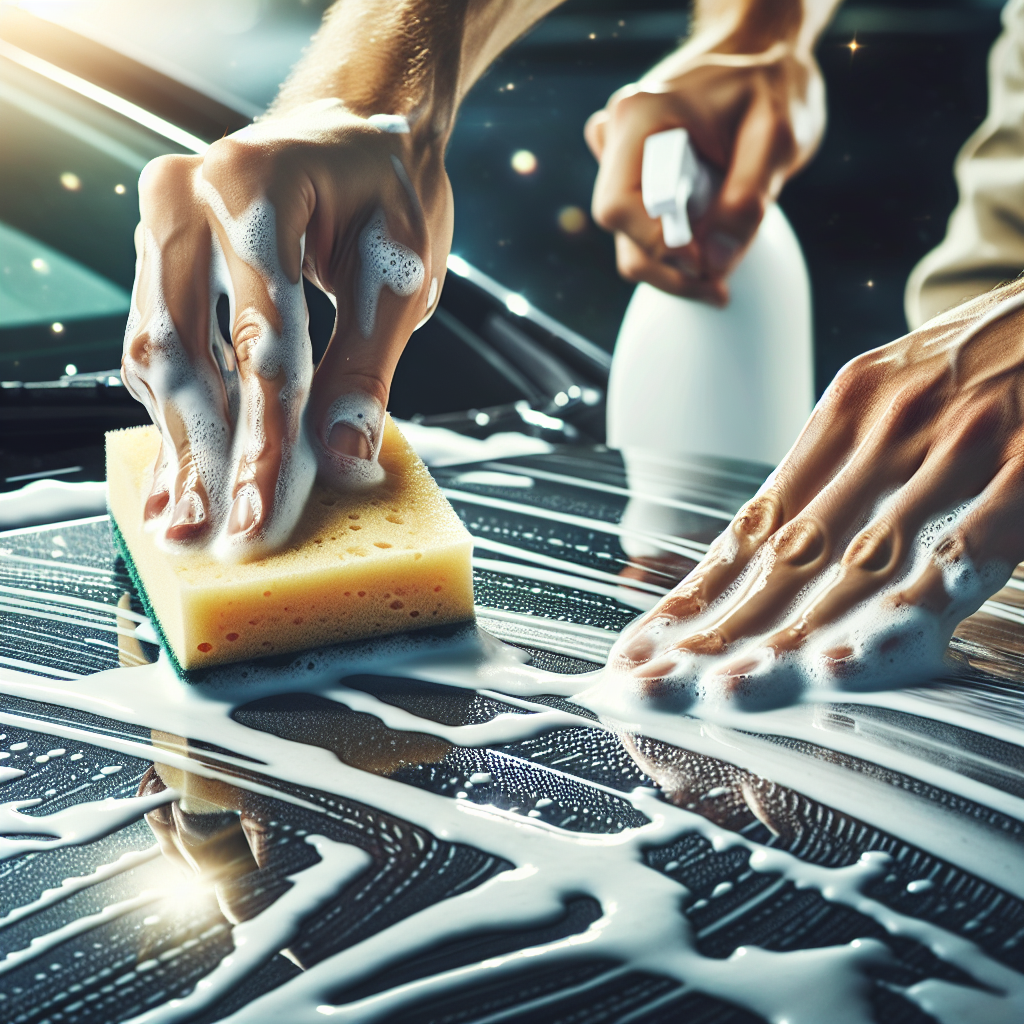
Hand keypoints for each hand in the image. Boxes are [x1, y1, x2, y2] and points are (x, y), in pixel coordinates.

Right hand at [121, 100, 451, 559]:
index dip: (262, 441)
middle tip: (207, 532)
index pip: (260, 343)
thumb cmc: (386, 193)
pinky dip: (175, 410)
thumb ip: (366, 371)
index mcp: (254, 188)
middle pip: (187, 353)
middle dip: (203, 456)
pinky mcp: (159, 253)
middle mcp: (186, 197)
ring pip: (159, 355)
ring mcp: (160, 221)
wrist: (358, 135)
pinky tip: (179, 469)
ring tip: (186, 518)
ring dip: (178, 443)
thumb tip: (340, 462)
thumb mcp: (396, 279)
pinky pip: (159, 342)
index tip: (260, 512)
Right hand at [585, 37, 823, 304]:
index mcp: (640, 118)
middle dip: (668, 267)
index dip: (658, 245)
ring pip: (629, 241)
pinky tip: (710, 249)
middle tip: (719, 284)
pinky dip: (673, 253)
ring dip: (672, 268)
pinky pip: (641, 233)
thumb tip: (715, 262)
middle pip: (620, 232)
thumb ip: (749, 198)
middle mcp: (618, 139)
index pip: (620, 207)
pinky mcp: (636, 180)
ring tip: (721, 272)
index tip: (706, 261)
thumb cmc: (772, 85)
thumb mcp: (778, 136)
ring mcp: (623, 162)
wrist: (762, 56)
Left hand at [609, 284, 1023, 704]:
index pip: (758, 521)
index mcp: (848, 409)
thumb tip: (773, 541)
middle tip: (665, 681)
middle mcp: (886, 426)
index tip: (655, 640)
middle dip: (727, 627)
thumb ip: (840, 462)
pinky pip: (962, 549)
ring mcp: (956, 445)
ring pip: (863, 561)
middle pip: (794, 552)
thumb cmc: (986, 352)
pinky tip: (858, 654)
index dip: (704, 589)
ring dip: (799, 635)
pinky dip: (908, 608)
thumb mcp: (897, 387)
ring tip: (740, 686)